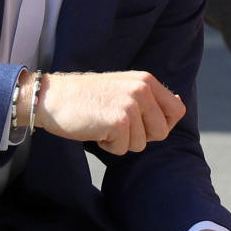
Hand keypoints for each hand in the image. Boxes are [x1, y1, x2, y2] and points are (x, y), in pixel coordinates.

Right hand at [29, 71, 184, 154]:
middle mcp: (142, 90)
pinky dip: (109, 146)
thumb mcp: (124, 88)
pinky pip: (124, 149)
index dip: (163, 124)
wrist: (52, 97)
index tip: (143, 125)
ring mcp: (131, 105)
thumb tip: (179, 105)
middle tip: (117, 124)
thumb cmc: (86, 97)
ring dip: (122, 141)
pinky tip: (96, 129)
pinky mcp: (119, 122)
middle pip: (162, 132)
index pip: (177, 110)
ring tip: (103, 123)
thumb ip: (150, 97)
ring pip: (142, 143)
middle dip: (141, 136)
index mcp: (146, 80)